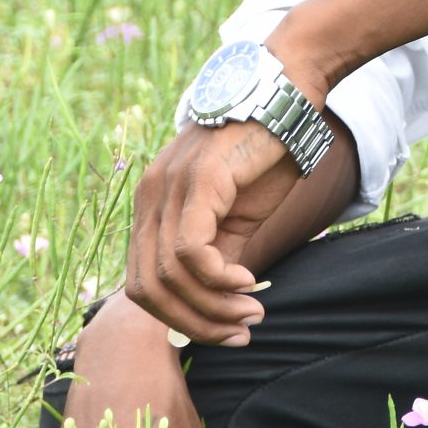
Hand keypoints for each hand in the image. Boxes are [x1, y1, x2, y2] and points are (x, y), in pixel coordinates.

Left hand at [126, 106, 359, 344]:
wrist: (284, 96)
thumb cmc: (262, 154)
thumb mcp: (236, 217)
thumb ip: (219, 257)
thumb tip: (217, 305)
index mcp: (151, 208)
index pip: (143, 285)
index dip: (181, 319)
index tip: (228, 332)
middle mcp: (148, 198)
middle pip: (146, 290)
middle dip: (194, 323)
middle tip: (241, 331)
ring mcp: (167, 188)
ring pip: (168, 276)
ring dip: (213, 306)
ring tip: (252, 310)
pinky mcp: (196, 181)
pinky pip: (189, 251)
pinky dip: (217, 278)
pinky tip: (248, 280)